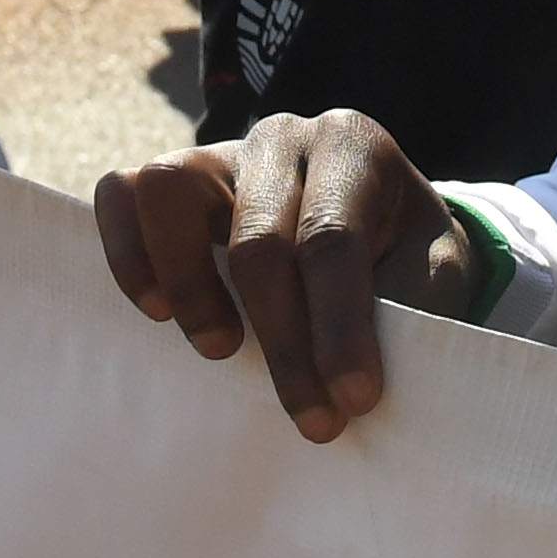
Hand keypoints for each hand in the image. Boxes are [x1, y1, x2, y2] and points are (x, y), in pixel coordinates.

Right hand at [94, 110, 469, 441]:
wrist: (378, 227)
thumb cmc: (406, 258)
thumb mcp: (435, 274)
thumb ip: (412, 312)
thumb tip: (359, 383)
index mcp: (356, 148)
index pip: (333, 239)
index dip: (340, 327)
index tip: (353, 401)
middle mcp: (284, 137)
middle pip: (258, 238)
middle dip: (284, 341)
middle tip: (312, 420)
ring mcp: (219, 152)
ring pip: (170, 190)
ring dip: (187, 283)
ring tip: (221, 352)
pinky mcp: (172, 179)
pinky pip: (121, 194)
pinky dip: (128, 253)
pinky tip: (157, 313)